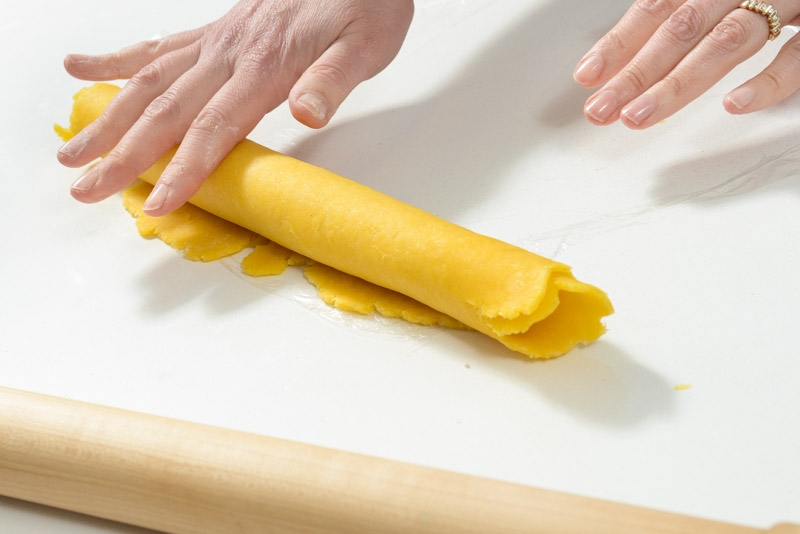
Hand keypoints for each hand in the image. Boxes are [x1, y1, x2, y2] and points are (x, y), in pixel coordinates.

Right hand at [58, 0, 413, 215]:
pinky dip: (118, 60)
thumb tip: (308, 113)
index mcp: (264, 67)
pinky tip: (84, 67)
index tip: (157, 203)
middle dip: (123, 154)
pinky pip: (159, 46)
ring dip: (108, 117)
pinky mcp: (216, 32)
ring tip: (70, 147)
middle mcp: (230, 54)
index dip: (183, 168)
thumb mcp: (363, 48)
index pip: (214, 127)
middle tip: (84, 188)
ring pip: (149, 81)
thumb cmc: (364, 6)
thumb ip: (332, 81)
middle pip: (166, 111)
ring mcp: (217, 41)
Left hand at [573, 0, 799, 128]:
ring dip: (680, 82)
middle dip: (636, 72)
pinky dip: (769, 80)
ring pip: (728, 40)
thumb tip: (630, 54)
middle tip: (601, 109)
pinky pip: (799, 53)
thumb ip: (685, 14)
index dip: (619, 41)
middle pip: (682, 27)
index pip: (657, 6)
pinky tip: (734, 105)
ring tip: (640, 117)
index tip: (587, 75)